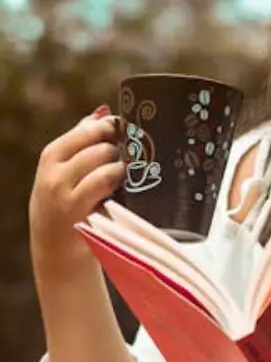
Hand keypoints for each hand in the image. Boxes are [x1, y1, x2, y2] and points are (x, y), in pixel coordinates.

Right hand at [29, 106, 123, 271]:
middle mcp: (55, 175)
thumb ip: (80, 139)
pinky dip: (120, 189)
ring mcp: (66, 197)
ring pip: (107, 168)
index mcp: (51, 156)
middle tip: (128, 160)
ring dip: (122, 171)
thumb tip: (103, 111)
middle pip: (101, 148)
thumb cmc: (64, 202)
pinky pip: (110, 192)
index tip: (124, 132)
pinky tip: (122, 193)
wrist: (55, 250)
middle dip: (119, 152)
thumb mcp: (63, 169)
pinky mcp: (82, 216)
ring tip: (124, 178)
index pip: (87, 130)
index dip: (111, 129)